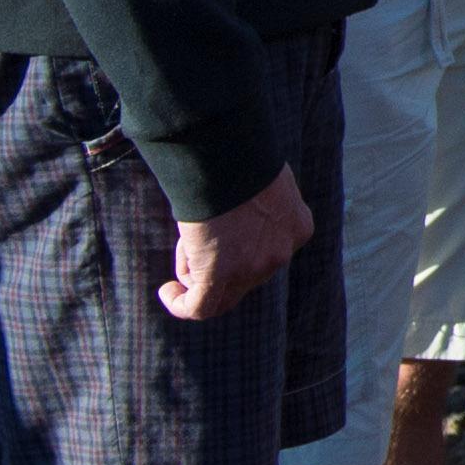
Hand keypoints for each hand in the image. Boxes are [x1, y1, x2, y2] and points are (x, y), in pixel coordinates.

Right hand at [166, 165, 313, 323]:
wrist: (227, 158)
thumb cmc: (239, 160)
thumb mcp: (262, 183)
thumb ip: (258, 208)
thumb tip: (236, 220)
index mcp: (297, 228)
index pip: (268, 254)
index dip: (240, 252)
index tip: (221, 241)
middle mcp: (281, 253)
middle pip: (245, 277)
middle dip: (219, 264)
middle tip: (197, 239)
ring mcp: (253, 268)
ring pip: (220, 289)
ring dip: (196, 270)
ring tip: (187, 241)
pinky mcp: (220, 275)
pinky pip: (200, 307)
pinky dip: (181, 304)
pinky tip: (167, 292)